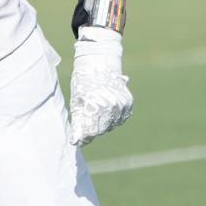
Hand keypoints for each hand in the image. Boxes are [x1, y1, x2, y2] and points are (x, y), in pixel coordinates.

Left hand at [69, 27, 132, 145]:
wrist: (99, 64)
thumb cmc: (82, 84)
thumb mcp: (77, 102)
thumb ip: (78, 123)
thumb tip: (76, 141)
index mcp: (96, 106)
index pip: (90, 131)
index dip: (83, 136)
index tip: (77, 139)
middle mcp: (111, 106)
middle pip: (101, 130)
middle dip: (92, 129)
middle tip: (85, 122)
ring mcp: (121, 104)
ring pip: (111, 125)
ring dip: (103, 123)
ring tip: (96, 111)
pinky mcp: (128, 103)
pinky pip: (120, 119)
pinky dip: (113, 118)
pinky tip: (105, 109)